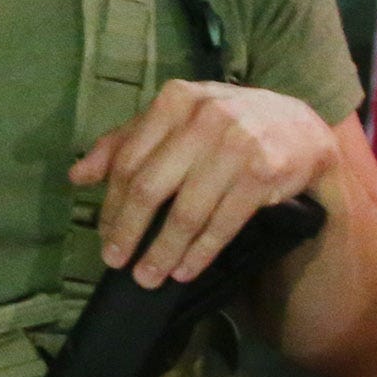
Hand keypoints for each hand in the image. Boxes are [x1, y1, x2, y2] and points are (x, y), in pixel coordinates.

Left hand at [70, 80, 334, 285]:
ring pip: (186, 212)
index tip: (104, 236)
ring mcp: (237, 144)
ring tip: (148, 276)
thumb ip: (126, 142)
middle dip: (128, 231)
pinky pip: (222, 224)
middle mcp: (204, 116)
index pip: (129, 159)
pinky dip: (199, 253)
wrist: (299, 130)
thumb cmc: (226, 126)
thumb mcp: (176, 120)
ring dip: (163, 251)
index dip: (112, 204)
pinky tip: (184, 271)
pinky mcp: (263, 173)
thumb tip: (77, 175)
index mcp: (176, 99)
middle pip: (150, 187)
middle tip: (116, 262)